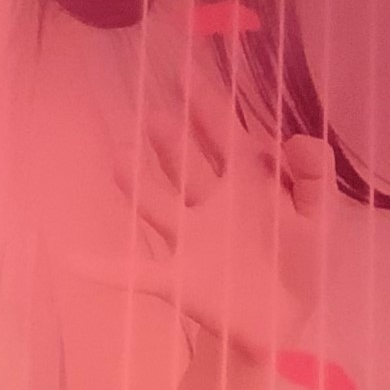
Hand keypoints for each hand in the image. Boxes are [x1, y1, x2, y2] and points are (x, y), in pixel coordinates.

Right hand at [71, 51, 326, 358]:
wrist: (284, 323)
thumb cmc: (299, 263)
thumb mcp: (318, 215)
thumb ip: (312, 175)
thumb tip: (292, 138)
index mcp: (247, 184)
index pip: (224, 133)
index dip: (205, 101)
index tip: (183, 67)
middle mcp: (211, 203)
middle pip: (185, 163)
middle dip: (170, 139)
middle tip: (154, 114)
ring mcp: (190, 239)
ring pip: (158, 204)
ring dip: (137, 184)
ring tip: (120, 156)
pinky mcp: (177, 278)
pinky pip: (135, 271)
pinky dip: (104, 267)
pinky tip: (71, 258)